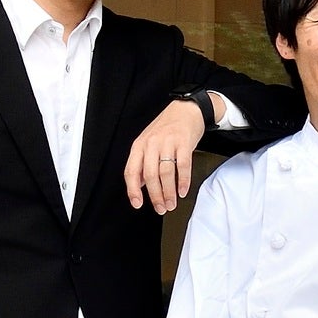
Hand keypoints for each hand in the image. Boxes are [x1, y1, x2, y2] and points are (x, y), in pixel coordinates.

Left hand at [125, 96, 211, 212]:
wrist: (187, 109)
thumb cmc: (167, 127)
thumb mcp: (149, 143)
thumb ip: (143, 163)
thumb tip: (140, 185)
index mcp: (139, 146)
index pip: (131, 171)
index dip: (133, 190)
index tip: (137, 204)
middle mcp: (151, 144)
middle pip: (150, 175)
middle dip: (156, 195)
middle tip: (161, 208)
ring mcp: (168, 142)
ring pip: (166, 173)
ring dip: (169, 192)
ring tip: (172, 203)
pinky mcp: (184, 142)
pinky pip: (183, 166)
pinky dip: (183, 181)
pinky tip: (183, 190)